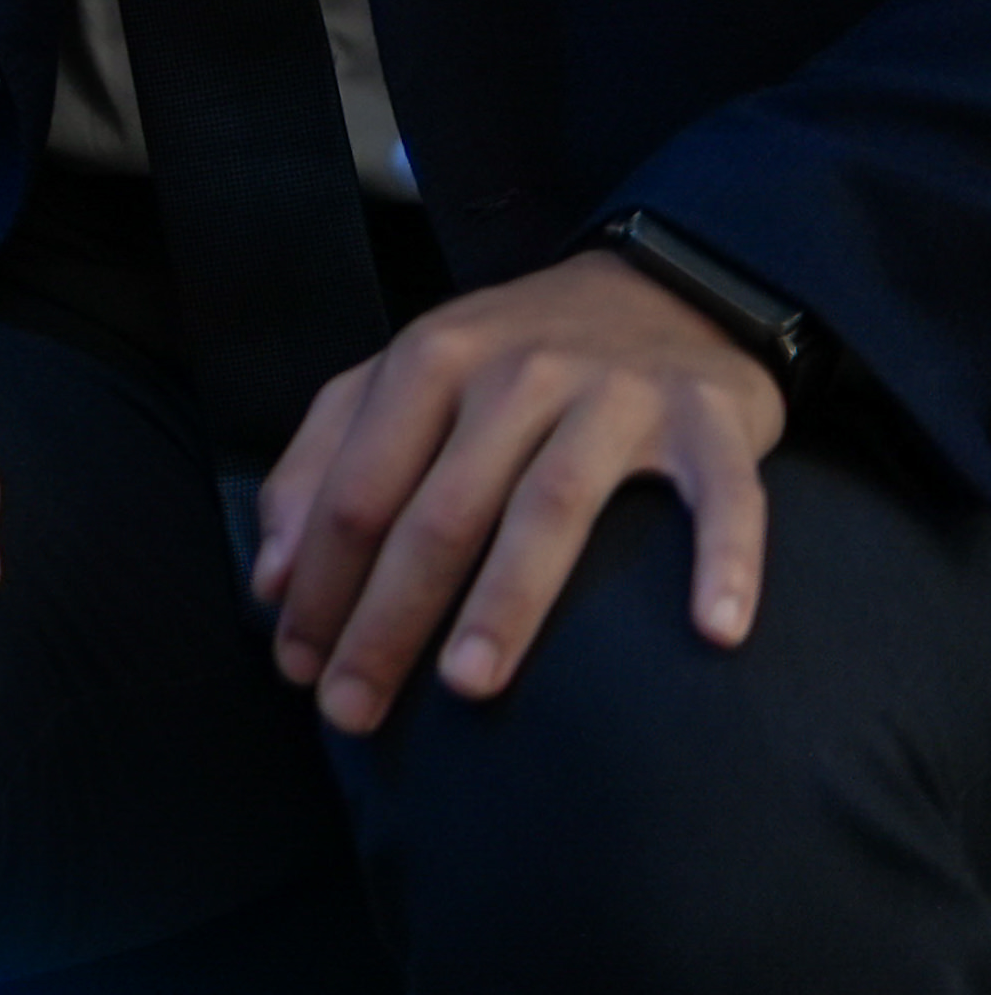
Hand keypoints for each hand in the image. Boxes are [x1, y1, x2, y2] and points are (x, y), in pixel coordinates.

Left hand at [245, 249, 788, 730]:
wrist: (664, 283)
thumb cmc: (513, 357)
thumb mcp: (401, 380)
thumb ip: (322, 463)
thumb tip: (271, 577)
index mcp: (426, 363)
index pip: (356, 491)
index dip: (320, 584)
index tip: (300, 668)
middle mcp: (516, 373)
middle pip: (438, 511)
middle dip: (388, 618)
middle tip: (357, 711)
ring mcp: (615, 393)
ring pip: (550, 505)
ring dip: (506, 600)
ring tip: (468, 684)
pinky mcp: (708, 417)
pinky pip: (723, 496)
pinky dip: (723, 561)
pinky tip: (714, 632)